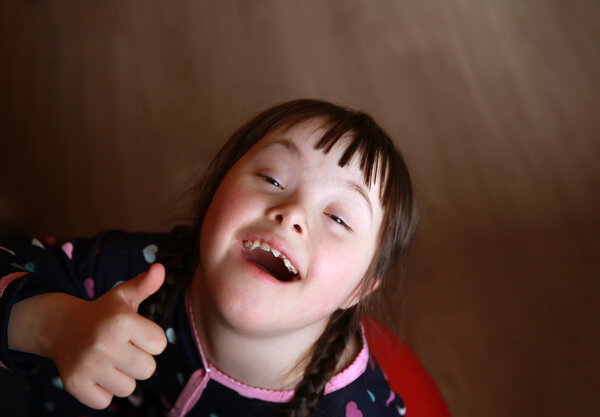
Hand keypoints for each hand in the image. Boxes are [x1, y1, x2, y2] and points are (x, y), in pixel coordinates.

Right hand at [48, 264, 167, 408]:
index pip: (160, 344)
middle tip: (123, 349)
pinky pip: (106, 401)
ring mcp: (89, 365)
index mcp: (122, 321)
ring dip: (122, 377)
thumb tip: (160, 268)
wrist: (62, 327)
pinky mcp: (75, 384)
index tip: (136, 333)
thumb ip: (145, 284)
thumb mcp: (124, 296)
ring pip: (128, 388)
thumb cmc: (103, 313)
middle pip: (147, 369)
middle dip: (139, 360)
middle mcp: (104, 343)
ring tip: (109, 360)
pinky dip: (103, 392)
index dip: (150, 340)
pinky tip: (96, 374)